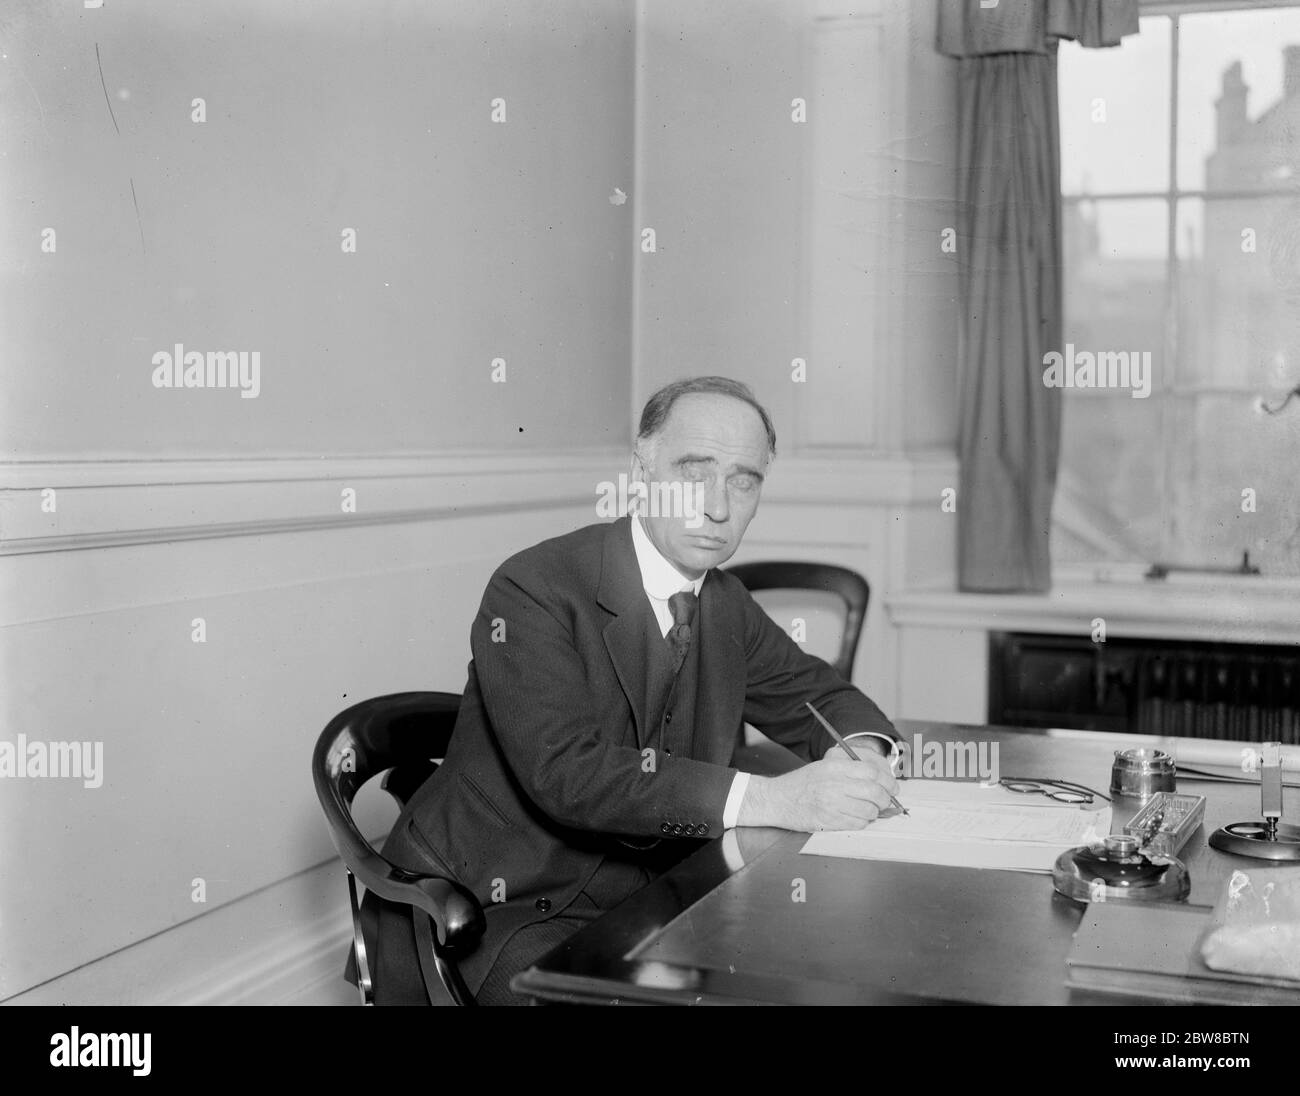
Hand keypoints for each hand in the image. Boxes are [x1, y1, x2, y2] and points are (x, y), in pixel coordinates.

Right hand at [736, 753, 899, 831]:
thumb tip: (881, 780)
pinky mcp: (828, 822)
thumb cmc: (802, 783)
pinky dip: (862, 823)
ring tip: (869, 810)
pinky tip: (855, 817)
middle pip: (875, 792)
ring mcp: (831, 804)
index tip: (893, 787)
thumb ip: (850, 769)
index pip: (872, 772)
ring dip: (874, 813)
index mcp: (834, 767)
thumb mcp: (824, 766)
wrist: (777, 799)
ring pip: (869, 811)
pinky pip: (857, 825)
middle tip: (887, 802)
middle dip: (886, 799)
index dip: (888, 781)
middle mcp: (834, 784)